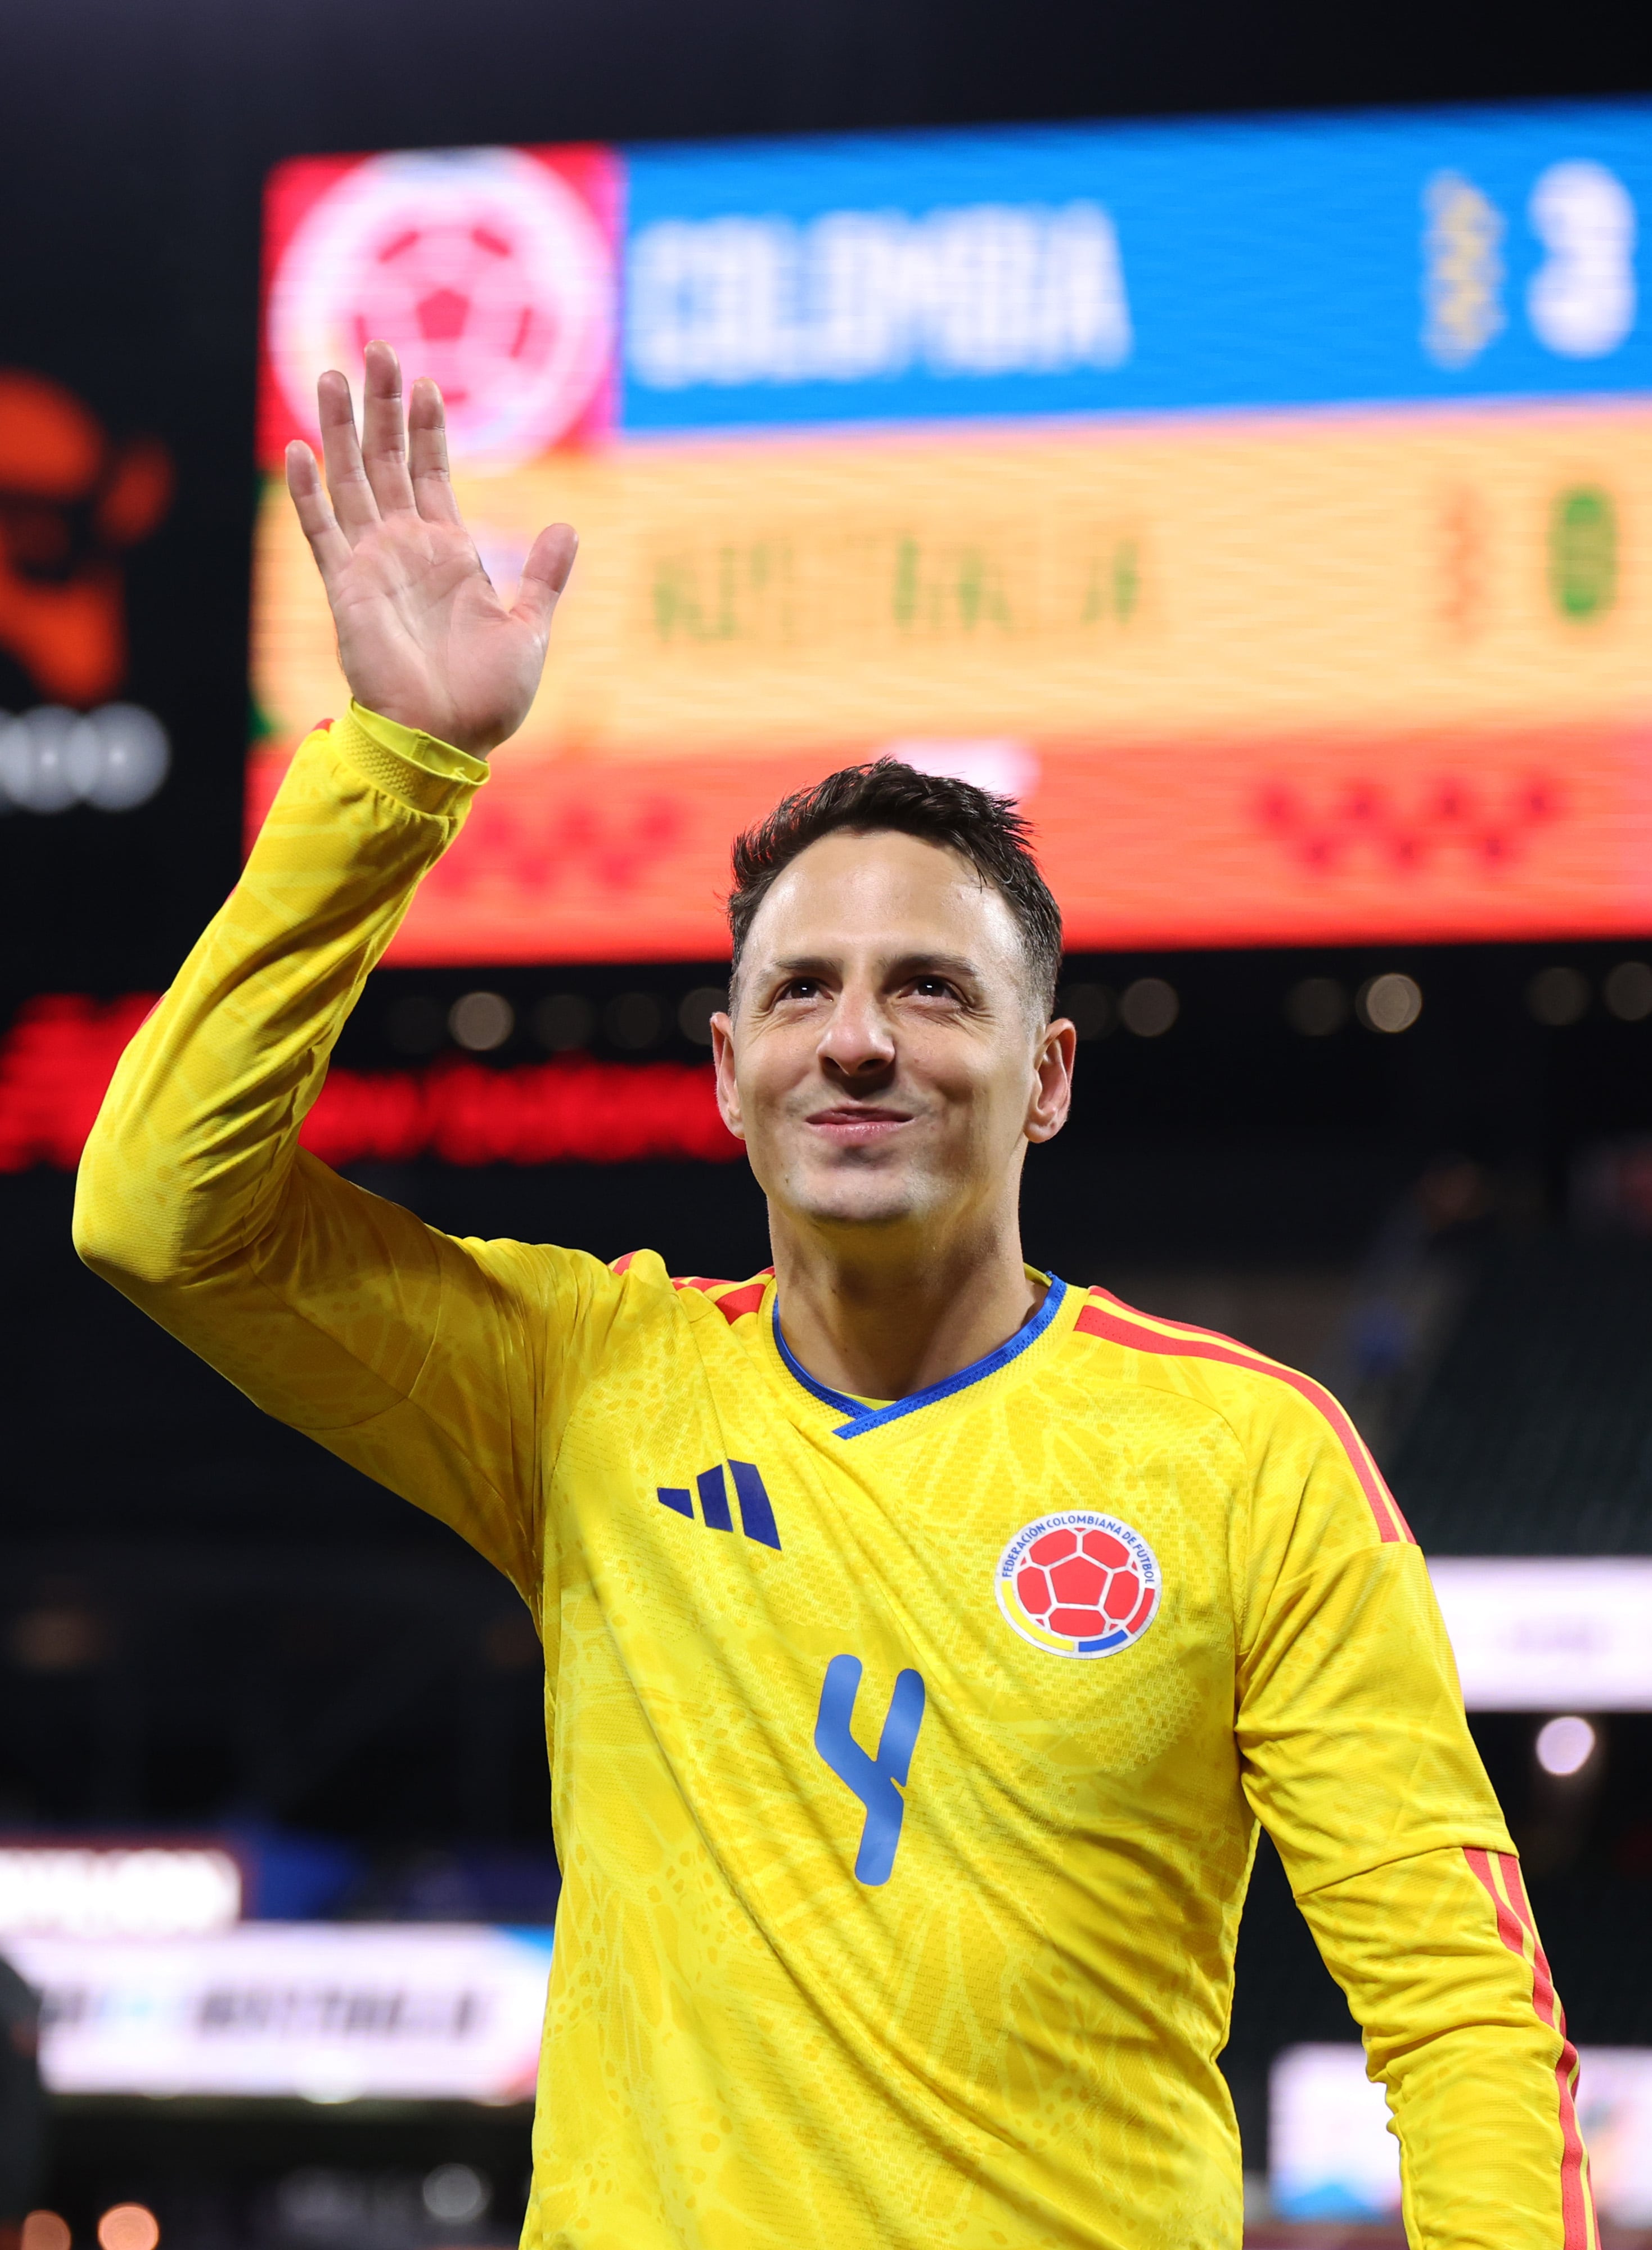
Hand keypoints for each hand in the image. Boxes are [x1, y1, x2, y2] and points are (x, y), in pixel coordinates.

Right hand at [285, 340, 576, 756]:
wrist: (448, 741)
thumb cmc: (488, 698)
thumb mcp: (529, 629)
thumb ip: (544, 577)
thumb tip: (568, 525)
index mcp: (449, 554)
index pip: (432, 474)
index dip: (428, 429)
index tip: (427, 383)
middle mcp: (405, 550)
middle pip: (386, 462)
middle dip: (382, 407)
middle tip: (378, 349)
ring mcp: (371, 566)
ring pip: (350, 481)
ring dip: (341, 429)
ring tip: (336, 374)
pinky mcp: (345, 589)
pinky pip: (320, 531)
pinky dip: (307, 492)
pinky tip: (297, 449)